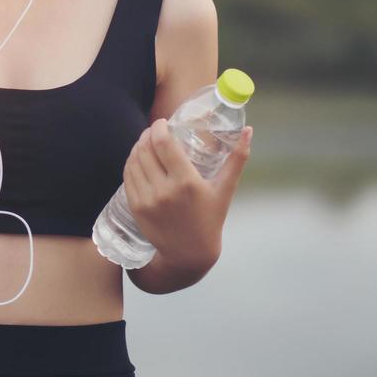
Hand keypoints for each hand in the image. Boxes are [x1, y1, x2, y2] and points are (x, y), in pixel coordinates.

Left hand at [121, 118, 253, 265]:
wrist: (189, 254)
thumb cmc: (210, 219)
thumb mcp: (225, 190)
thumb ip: (237, 159)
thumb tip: (248, 130)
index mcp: (187, 182)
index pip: (163, 143)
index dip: (158, 127)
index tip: (162, 122)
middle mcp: (164, 190)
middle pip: (145, 149)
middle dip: (147, 134)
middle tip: (154, 131)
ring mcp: (147, 199)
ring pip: (134, 160)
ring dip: (138, 146)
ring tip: (146, 142)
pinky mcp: (136, 207)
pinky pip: (127, 176)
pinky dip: (131, 162)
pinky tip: (138, 158)